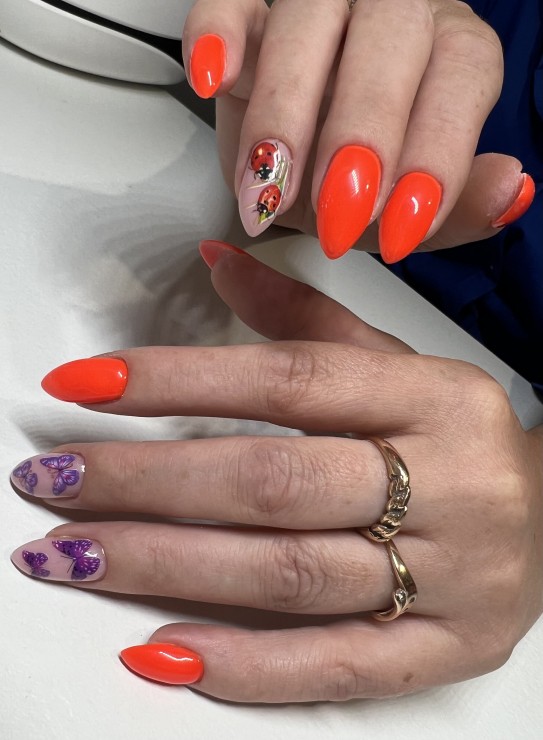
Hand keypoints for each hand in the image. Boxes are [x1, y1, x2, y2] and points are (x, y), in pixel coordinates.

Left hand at [10, 240, 542, 701]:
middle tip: (55, 481)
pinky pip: (338, 664)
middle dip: (149, 483)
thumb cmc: (461, 440)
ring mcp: (451, 575)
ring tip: (75, 555)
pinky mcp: (447, 649)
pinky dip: (245, 664)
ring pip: (288, 572)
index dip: (182, 380)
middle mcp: (449, 482)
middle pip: (275, 482)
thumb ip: (308, 320)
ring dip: (167, 566)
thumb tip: (218, 261)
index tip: (89, 385)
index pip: (292, 379)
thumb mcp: (401, 366)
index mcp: (436, 397)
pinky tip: (162, 650)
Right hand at [183, 0, 533, 260]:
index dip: (437, 152)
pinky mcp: (247, 12)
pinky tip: (214, 81)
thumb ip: (458, 209)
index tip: (402, 226)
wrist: (294, 164)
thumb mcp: (404, 211)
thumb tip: (510, 190)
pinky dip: (215, 36)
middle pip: (391, 33)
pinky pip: (228, 0)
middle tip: (336, 213)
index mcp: (446, 55)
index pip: (461, 76)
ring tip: (267, 183)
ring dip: (284, 107)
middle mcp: (391, 17)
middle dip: (362, 132)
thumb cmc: (356, 180)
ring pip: (307, 16)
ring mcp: (317, 6)